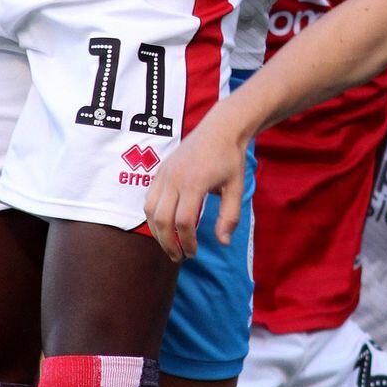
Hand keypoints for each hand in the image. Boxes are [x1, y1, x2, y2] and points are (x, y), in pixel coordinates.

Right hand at [145, 105, 249, 261]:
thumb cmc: (230, 159)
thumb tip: (223, 242)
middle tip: (179, 257)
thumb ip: (230, 216)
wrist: (220, 129)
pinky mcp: (160, 171)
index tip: (194, 253)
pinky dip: (153, 216)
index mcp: (194, 183)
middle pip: (162, 219)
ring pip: (150, 210)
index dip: (187, 242)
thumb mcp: (236, 188)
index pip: (184, 222)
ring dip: (157, 232)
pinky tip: (164, 226)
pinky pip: (149, 198)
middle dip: (168, 243)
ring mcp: (164, 174)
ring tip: (170, 245)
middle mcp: (174, 179)